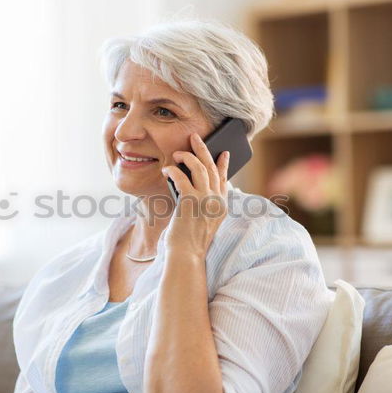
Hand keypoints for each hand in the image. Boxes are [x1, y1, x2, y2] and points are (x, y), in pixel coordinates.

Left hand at [161, 132, 229, 258]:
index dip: (223, 164)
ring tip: (178, 153)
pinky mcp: (190, 202)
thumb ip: (204, 203)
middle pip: (212, 167)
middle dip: (203, 149)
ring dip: (187, 156)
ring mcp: (205, 200)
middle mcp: (216, 200)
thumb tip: (193, 185)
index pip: (225, 179)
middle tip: (194, 137)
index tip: (223, 153)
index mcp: (222, 206)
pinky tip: (166, 169)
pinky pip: (181, 177)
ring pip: (199, 168)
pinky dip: (173, 170)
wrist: (186, 255)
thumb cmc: (190, 241)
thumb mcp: (203, 221)